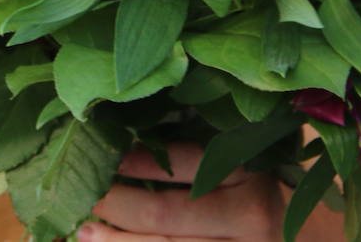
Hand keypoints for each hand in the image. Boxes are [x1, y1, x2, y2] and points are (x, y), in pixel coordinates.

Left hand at [85, 143, 281, 240]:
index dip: (135, 159)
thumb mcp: (254, 162)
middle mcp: (250, 216)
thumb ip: (210, 149)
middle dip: (115, 203)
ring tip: (85, 231)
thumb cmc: (278, 194)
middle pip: (164, 214)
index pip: (182, 163)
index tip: (102, 152)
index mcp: (252, 171)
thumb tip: (136, 129)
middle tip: (83, 194)